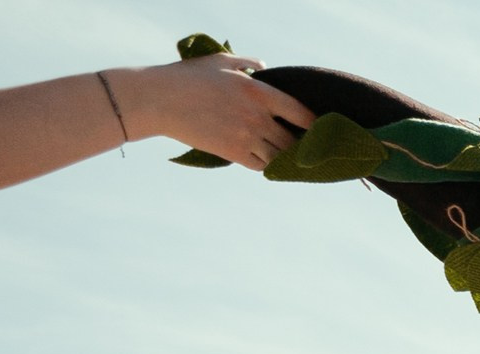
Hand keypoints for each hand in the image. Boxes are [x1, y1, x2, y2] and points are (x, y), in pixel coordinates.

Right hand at [111, 53, 317, 171]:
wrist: (160, 100)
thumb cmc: (189, 77)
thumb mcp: (221, 61)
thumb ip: (247, 63)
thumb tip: (263, 67)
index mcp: (259, 92)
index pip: (301, 114)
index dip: (314, 125)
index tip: (320, 129)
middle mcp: (257, 117)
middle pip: (293, 141)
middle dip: (302, 146)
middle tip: (307, 148)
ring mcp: (246, 138)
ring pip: (280, 157)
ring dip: (286, 159)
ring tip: (291, 158)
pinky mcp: (232, 153)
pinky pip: (261, 166)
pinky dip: (268, 165)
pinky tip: (269, 161)